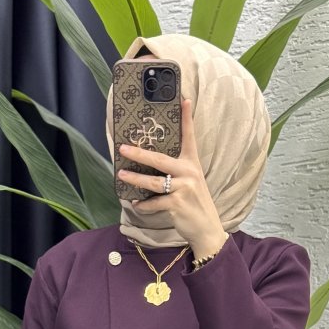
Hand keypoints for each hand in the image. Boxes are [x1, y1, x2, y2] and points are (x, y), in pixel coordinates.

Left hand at [117, 95, 227, 258]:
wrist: (206, 229)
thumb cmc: (194, 204)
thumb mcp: (191, 183)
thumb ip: (177, 172)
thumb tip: (152, 165)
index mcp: (192, 164)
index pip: (189, 137)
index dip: (187, 118)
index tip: (184, 99)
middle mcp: (189, 173)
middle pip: (159, 159)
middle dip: (139, 154)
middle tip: (122, 148)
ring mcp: (183, 188)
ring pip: (153, 182)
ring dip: (135, 180)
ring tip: (122, 175)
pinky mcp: (177, 204)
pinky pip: (154, 203)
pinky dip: (143, 205)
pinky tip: (137, 204)